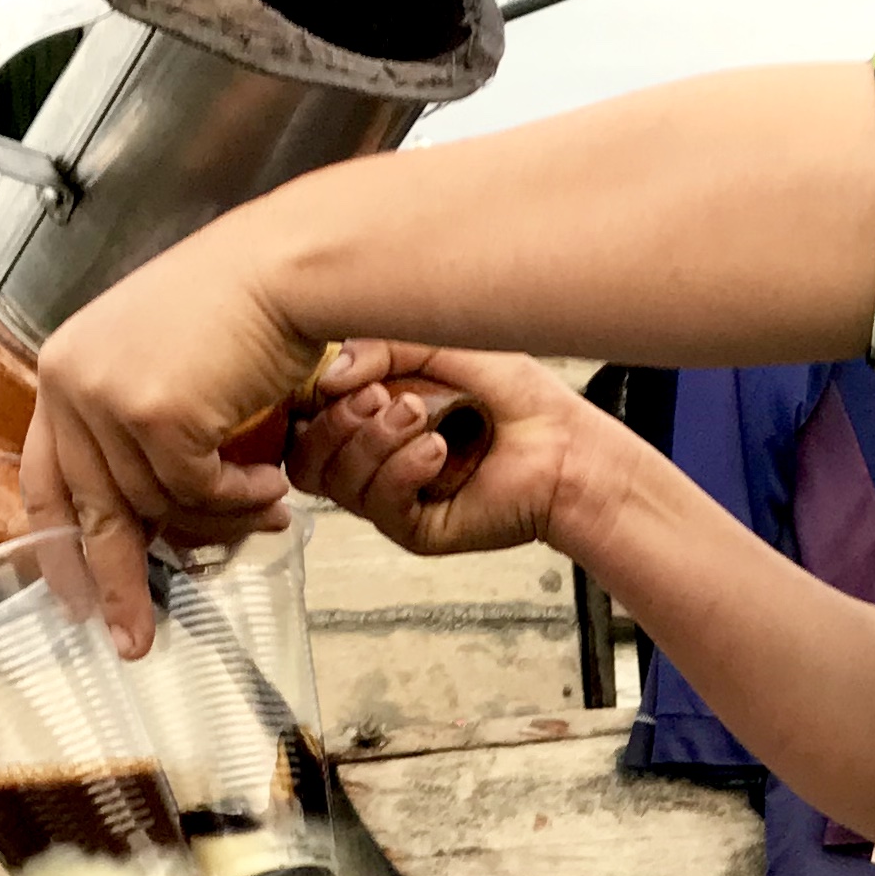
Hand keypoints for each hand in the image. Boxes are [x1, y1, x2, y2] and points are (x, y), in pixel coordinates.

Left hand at [18, 223, 314, 650]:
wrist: (285, 267)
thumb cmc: (243, 308)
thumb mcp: (166, 368)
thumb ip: (140, 434)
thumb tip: (154, 525)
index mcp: (64, 370)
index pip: (44, 480)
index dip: (61, 550)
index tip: (76, 602)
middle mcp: (70, 383)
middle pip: (90, 513)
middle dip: (118, 585)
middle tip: (136, 639)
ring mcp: (107, 397)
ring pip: (157, 507)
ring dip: (218, 522)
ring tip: (267, 511)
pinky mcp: (154, 412)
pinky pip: (196, 492)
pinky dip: (239, 500)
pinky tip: (274, 484)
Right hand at [290, 342, 599, 559]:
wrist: (568, 447)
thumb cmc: (519, 399)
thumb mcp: (443, 347)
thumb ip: (382, 348)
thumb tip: (329, 376)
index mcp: (372, 415)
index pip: (306, 418)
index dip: (312, 400)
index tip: (344, 378)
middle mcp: (375, 458)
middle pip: (307, 456)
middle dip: (339, 422)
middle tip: (385, 397)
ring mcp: (393, 496)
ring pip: (338, 481)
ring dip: (375, 442)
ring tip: (421, 418)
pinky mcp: (416, 528)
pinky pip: (380, 504)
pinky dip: (403, 470)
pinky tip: (438, 450)